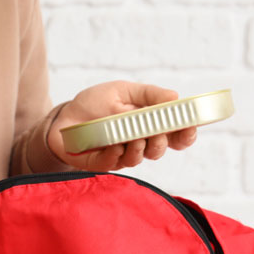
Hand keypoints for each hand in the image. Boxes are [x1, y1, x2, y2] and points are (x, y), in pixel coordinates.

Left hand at [47, 80, 197, 171]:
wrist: (64, 117)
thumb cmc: (95, 103)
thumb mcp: (122, 90)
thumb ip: (148, 94)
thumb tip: (174, 97)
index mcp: (148, 124)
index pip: (175, 134)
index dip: (185, 133)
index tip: (190, 127)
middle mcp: (139, 141)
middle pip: (160, 149)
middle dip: (162, 141)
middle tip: (157, 131)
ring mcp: (121, 154)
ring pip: (139, 158)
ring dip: (140, 148)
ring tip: (134, 138)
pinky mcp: (102, 162)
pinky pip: (113, 163)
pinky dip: (116, 154)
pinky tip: (113, 145)